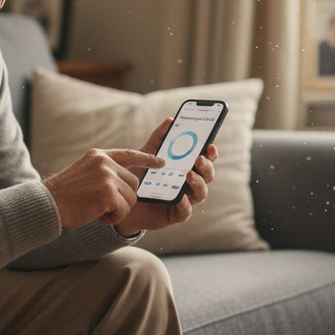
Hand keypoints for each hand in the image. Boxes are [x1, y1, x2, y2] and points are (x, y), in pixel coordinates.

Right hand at [42, 148, 164, 228]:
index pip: (129, 154)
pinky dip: (114, 218)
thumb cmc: (64, 196)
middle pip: (133, 183)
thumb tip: (126, 180)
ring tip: (98, 211)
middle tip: (105, 207)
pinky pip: (124, 209)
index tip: (161, 163)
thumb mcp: (84, 173)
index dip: (147, 159)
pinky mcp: (108, 192)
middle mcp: (104, 162)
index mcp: (99, 155)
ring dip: (118, 210)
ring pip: (131, 197)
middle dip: (124, 199)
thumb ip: (103, 171)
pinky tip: (99, 217)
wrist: (47, 205)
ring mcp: (107, 176)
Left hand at [114, 118, 218, 235]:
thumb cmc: (139, 175)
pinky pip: (186, 211)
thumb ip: (159, 138)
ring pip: (201, 193)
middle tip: (199, 159)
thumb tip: (170, 120)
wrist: (123, 198)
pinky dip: (185, 204)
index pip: (205, 159)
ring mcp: (184, 199)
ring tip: (188, 174)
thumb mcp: (147, 154)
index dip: (211, 153)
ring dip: (198, 183)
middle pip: (207, 176)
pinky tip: (180, 197)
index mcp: (186, 167)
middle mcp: (189, 183)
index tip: (210, 145)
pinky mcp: (175, 214)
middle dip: (207, 167)